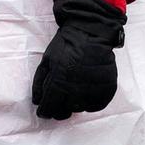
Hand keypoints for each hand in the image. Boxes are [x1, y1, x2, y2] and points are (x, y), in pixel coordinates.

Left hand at [31, 0, 126, 119]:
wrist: (91, 32)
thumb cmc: (66, 45)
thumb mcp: (47, 60)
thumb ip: (40, 82)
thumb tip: (37, 102)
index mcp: (59, 81)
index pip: (49, 107)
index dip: (44, 111)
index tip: (44, 111)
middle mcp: (76, 89)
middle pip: (64, 112)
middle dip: (58, 109)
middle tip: (60, 100)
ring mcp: (93, 90)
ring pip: (80, 109)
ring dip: (74, 104)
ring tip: (74, 90)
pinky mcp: (107, 89)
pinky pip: (96, 106)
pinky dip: (90, 102)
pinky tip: (86, 92)